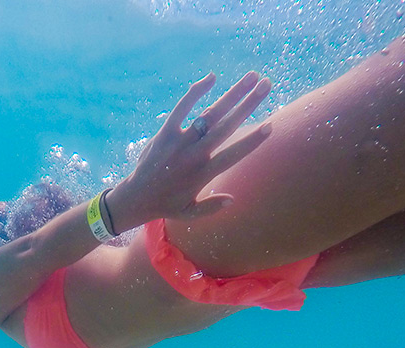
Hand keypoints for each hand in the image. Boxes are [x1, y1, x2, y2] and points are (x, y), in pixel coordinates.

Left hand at [111, 71, 272, 230]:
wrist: (134, 197)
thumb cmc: (165, 204)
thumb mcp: (189, 213)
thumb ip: (211, 207)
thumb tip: (232, 200)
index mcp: (203, 174)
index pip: (233, 154)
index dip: (252, 140)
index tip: (270, 125)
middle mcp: (193, 155)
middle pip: (226, 126)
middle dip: (248, 104)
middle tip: (266, 85)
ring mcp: (179, 142)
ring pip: (209, 114)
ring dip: (232, 94)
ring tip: (251, 76)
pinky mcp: (165, 132)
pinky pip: (181, 108)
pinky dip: (196, 92)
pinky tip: (212, 77)